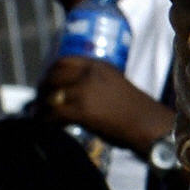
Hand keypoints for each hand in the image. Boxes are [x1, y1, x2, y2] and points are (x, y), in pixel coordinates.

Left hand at [39, 55, 174, 154]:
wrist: (151, 127)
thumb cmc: (136, 112)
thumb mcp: (115, 86)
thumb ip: (93, 83)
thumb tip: (68, 92)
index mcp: (100, 65)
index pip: (64, 62)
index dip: (51, 73)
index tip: (47, 83)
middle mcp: (90, 74)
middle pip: (53, 76)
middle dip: (42, 89)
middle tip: (38, 102)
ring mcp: (85, 91)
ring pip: (51, 95)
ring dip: (41, 106)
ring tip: (39, 115)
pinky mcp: (81, 110)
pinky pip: (53, 113)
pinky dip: (46, 120)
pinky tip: (46, 125)